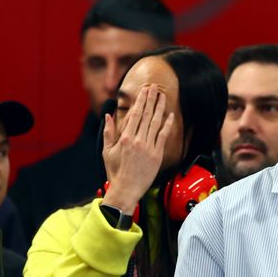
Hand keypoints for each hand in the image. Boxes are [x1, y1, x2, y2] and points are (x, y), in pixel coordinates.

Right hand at [101, 84, 174, 212]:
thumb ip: (108, 132)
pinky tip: (170, 115)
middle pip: (146, 115)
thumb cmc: (115, 171)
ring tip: (163, 96)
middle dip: (151, 99)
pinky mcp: (157, 155)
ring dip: (160, 108)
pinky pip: (163, 137)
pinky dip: (167, 125)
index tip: (144, 90)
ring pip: (155, 123)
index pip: (134, 114)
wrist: (126, 189)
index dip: (140, 101)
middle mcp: (137, 140)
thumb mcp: (107, 151)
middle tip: (155, 86)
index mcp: (124, 138)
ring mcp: (148, 147)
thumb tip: (108, 115)